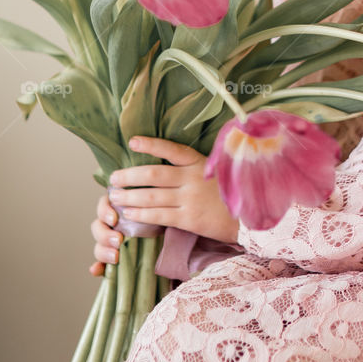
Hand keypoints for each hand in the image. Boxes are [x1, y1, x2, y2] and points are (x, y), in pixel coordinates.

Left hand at [89, 135, 238, 276]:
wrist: (249, 218)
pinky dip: (141, 215)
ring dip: (129, 196)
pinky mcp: (189, 220)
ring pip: (151, 197)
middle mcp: (193, 178)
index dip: (150, 145)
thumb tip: (166, 163)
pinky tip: (129, 215)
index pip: (171, 150)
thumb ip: (194, 167)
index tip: (132, 141)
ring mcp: (190, 199)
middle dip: (130, 176)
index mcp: (200, 163)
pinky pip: (159, 216)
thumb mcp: (216, 171)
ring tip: (115, 196)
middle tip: (113, 178)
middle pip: (153, 174)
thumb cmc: (230, 193)